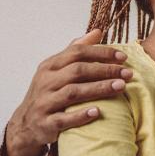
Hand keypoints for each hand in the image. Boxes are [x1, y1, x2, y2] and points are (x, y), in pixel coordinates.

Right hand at [5, 29, 131, 155]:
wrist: (26, 124)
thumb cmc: (49, 93)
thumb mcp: (57, 69)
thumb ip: (76, 50)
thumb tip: (98, 32)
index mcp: (50, 66)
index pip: (76, 53)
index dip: (101, 53)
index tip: (123, 57)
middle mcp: (45, 82)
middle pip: (77, 71)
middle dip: (105, 70)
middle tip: (128, 73)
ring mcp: (44, 102)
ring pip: (72, 93)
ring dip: (98, 89)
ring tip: (120, 87)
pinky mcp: (46, 123)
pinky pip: (63, 119)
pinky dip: (80, 116)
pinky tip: (97, 112)